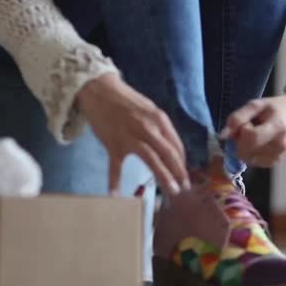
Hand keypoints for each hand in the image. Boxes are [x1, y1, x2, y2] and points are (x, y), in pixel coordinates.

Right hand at [78, 73, 189, 195]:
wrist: (99, 89)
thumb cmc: (127, 101)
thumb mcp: (150, 110)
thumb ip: (160, 128)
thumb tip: (171, 149)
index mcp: (159, 119)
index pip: (176, 145)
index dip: (182, 163)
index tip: (185, 176)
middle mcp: (148, 128)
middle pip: (168, 154)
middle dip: (179, 173)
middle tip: (185, 188)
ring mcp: (130, 137)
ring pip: (151, 159)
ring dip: (163, 176)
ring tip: (172, 191)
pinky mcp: (113, 144)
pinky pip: (115, 167)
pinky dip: (114, 182)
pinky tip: (116, 195)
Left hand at [219, 88, 285, 166]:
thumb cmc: (278, 107)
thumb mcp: (257, 104)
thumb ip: (238, 117)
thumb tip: (222, 135)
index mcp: (277, 127)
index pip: (250, 138)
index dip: (241, 131)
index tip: (246, 123)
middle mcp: (279, 145)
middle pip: (246, 153)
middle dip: (240, 141)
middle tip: (248, 129)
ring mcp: (279, 156)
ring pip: (248, 159)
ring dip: (245, 148)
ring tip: (255, 135)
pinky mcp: (276, 162)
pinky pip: (254, 162)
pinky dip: (251, 153)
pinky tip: (259, 143)